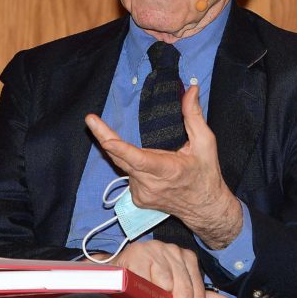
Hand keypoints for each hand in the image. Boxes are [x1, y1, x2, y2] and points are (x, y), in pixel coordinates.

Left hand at [85, 85, 243, 248]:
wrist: (205, 208)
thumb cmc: (206, 174)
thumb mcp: (206, 142)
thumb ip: (194, 115)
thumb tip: (191, 89)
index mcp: (168, 170)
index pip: (140, 159)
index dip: (121, 149)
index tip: (106, 139)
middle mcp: (150, 184)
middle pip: (121, 158)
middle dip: (104, 137)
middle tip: (90, 119)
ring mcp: (141, 194)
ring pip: (125, 166)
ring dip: (131, 155)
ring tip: (159, 156)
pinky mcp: (137, 199)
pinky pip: (129, 175)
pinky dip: (135, 167)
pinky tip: (152, 169)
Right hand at [110, 241, 233, 297]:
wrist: (114, 275)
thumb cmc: (146, 285)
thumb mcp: (175, 292)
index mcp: (187, 258)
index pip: (198, 291)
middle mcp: (174, 250)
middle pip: (186, 290)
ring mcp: (157, 250)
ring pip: (171, 286)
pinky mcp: (139, 253)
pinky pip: (152, 278)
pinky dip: (151, 293)